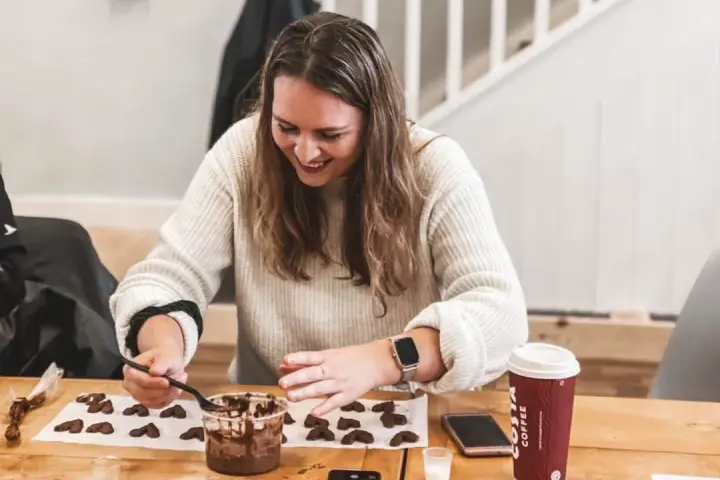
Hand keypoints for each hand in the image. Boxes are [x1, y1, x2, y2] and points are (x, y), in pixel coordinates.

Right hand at [122, 345, 185, 409]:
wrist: (167, 362)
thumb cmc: (164, 357)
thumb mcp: (165, 356)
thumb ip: (160, 363)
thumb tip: (154, 372)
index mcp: (130, 370)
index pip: (138, 380)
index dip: (152, 382)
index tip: (167, 382)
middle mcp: (130, 385)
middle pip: (144, 393)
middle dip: (164, 389)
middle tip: (181, 379)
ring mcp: (137, 395)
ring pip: (153, 401)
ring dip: (170, 393)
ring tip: (181, 379)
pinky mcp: (146, 402)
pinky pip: (158, 405)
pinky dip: (170, 398)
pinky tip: (176, 388)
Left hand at [278, 340, 399, 416]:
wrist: (376, 363)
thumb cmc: (349, 358)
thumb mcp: (328, 355)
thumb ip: (305, 362)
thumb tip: (282, 365)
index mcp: (328, 357)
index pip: (310, 357)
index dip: (298, 358)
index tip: (285, 360)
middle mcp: (333, 370)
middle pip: (313, 374)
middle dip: (297, 378)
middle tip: (282, 383)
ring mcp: (340, 383)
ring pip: (321, 388)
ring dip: (305, 393)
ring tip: (290, 397)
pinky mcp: (348, 395)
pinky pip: (334, 402)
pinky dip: (324, 408)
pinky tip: (313, 413)